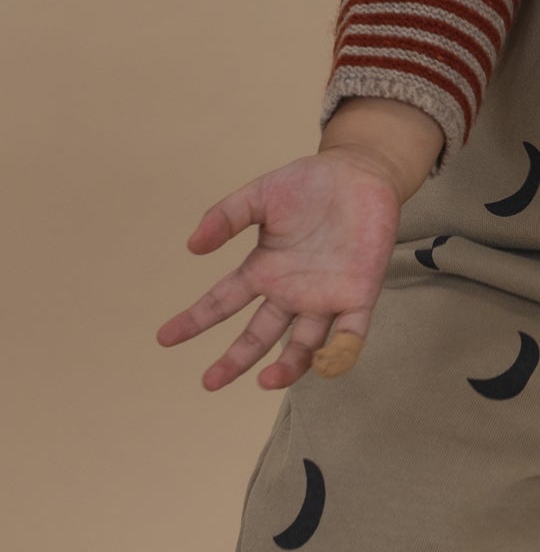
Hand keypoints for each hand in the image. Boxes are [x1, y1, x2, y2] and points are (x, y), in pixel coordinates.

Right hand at [155, 149, 402, 389]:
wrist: (362, 170)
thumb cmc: (310, 183)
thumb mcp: (261, 194)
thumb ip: (226, 215)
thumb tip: (192, 246)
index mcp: (264, 270)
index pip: (223, 302)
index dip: (195, 320)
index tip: (165, 337)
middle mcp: (290, 292)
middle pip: (258, 336)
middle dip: (234, 360)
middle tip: (211, 381)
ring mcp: (324, 297)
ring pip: (303, 345)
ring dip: (287, 368)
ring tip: (266, 380)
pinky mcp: (359, 295)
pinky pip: (350, 334)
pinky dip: (339, 353)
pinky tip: (324, 361)